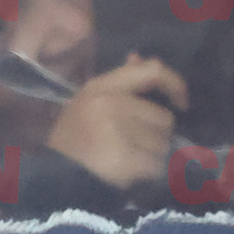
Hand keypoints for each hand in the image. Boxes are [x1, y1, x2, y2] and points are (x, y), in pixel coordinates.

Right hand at [45, 53, 188, 189]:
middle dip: (154, 135)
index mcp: (101, 87)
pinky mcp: (123, 158)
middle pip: (164, 118)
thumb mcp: (89, 101)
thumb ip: (118, 82)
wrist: (50, 176)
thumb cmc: (72, 138)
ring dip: (151, 156)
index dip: (175, 85)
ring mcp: (117, 131)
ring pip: (162, 144)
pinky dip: (147, 173)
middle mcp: (111, 104)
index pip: (153, 71)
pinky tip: (127, 174)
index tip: (183, 103)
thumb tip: (139, 57)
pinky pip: (156, 165)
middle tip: (129, 145)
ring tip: (124, 159)